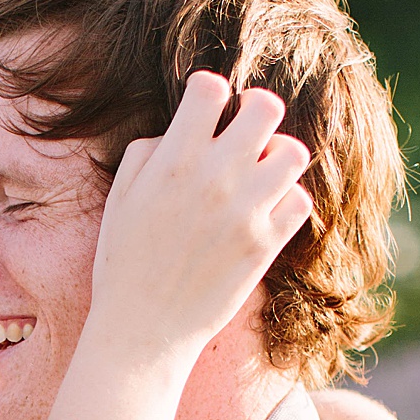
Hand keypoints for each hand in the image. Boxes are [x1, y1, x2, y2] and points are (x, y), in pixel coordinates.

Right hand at [89, 72, 312, 355]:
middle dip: (256, 112)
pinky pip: (300, 200)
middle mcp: (214, 178)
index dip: (209, 92)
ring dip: (276, 157)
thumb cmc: (124, 263)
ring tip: (259, 176)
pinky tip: (264, 212)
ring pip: (293, 152)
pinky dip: (286, 201)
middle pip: (267, 107)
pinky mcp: (265, 244)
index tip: (205, 112)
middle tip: (245, 134)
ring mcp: (245, 211)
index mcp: (173, 160)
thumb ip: (148, 151)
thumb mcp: (119, 198)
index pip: (212, 88)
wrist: (142, 330)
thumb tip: (178, 130)